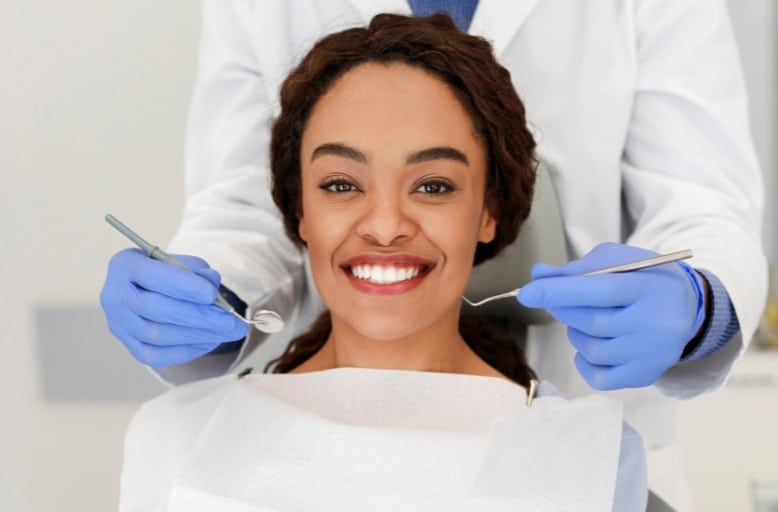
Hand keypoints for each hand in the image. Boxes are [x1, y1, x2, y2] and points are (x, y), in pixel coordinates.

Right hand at [100, 248, 248, 367]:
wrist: (148, 290)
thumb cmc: (169, 273)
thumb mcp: (183, 263)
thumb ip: (199, 272)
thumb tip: (213, 287)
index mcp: (125, 265)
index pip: (153, 276)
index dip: (184, 286)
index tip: (212, 294)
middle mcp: (114, 295)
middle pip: (156, 310)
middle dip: (199, 316)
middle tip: (231, 321)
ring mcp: (118, 324)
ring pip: (157, 335)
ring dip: (198, 335)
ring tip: (227, 332)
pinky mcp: (129, 346)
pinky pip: (156, 356)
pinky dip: (187, 350)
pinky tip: (210, 341)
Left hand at [517, 242, 705, 389]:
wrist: (688, 308)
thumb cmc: (644, 279)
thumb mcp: (618, 261)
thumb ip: (577, 268)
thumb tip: (539, 276)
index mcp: (648, 287)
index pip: (597, 290)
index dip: (558, 292)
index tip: (526, 292)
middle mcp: (654, 324)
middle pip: (590, 322)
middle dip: (564, 310)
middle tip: (559, 300)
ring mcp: (651, 354)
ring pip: (591, 350)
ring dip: (576, 334)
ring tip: (590, 320)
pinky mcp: (645, 375)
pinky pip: (599, 377)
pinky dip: (584, 361)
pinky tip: (593, 343)